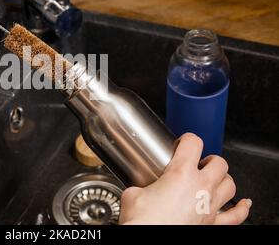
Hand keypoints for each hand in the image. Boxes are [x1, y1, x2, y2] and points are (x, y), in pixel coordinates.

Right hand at [119, 133, 251, 224]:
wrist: (148, 239)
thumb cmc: (143, 221)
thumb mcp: (132, 194)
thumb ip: (140, 186)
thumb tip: (138, 189)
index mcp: (181, 173)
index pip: (193, 143)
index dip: (187, 139)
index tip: (183, 143)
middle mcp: (200, 188)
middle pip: (218, 163)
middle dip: (209, 160)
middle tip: (199, 162)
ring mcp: (209, 206)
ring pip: (230, 185)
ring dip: (223, 179)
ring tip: (214, 178)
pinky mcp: (212, 224)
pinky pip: (236, 215)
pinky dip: (241, 208)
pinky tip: (243, 204)